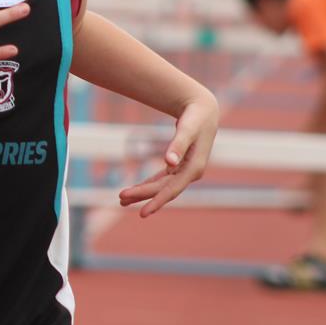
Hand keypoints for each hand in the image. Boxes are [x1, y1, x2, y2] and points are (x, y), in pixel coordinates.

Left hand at [118, 96, 216, 216]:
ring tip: (122, 199)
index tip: (142, 213)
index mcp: (194, 168)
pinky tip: (136, 189)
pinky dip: (148, 184)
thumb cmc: (196, 118)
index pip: (172, 189)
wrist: (204, 111)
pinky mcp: (179, 167)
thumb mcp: (188, 128)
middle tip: (121, 199)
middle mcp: (190, 174)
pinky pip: (162, 180)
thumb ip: (179, 144)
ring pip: (161, 187)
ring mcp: (185, 171)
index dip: (157, 201)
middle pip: (163, 189)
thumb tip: (170, 163)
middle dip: (143, 195)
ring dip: (143, 193)